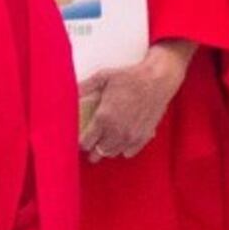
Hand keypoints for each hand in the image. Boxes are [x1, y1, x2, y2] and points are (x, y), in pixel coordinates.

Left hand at [81, 42, 192, 160]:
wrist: (157, 79)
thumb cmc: (130, 76)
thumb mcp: (103, 77)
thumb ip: (85, 86)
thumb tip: (71, 90)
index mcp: (103, 118)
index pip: (86, 143)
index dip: (81, 143)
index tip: (81, 140)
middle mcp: (116, 131)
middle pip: (98, 152)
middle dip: (92, 150)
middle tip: (90, 145)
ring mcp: (131, 136)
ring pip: (113, 153)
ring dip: (107, 150)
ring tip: (104, 143)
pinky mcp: (143, 137)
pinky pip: (129, 153)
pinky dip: (123, 150)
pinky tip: (120, 142)